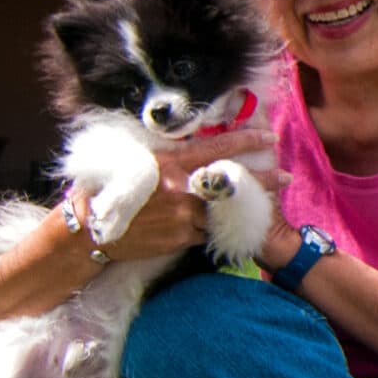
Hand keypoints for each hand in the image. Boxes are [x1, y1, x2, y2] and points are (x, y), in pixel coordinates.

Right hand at [77, 130, 286, 264]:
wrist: (90, 230)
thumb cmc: (108, 188)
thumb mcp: (136, 160)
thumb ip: (169, 153)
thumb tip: (195, 142)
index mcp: (170, 163)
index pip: (217, 149)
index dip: (247, 142)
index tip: (270, 139)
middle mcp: (181, 189)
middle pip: (232, 183)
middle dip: (264, 181)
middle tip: (287, 176)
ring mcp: (183, 216)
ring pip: (222, 210)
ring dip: (242, 207)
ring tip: (262, 204)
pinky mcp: (181, 238)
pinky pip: (207, 230)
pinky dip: (216, 226)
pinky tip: (228, 224)